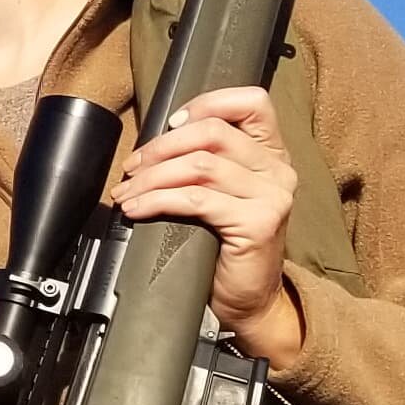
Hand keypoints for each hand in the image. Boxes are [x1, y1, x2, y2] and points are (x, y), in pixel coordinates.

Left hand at [114, 87, 303, 368]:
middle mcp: (278, 169)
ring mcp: (272, 195)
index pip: (251, 102)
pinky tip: (137, 209)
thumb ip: (206, 162)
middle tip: (132, 167)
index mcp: (271, 154)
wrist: (250, 302)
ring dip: (152, 177)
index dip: (207, 103)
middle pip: (212, 132)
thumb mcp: (222, 194)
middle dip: (161, 146)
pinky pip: (197, 200)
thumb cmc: (227, 248)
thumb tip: (153, 144)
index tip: (170, 122)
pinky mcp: (258, 223)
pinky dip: (158, 200)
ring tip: (127, 193)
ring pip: (199, 165)